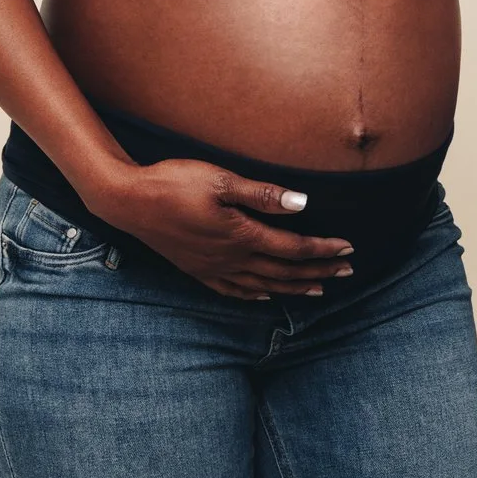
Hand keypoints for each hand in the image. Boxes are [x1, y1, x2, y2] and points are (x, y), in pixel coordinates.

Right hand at [86, 158, 356, 299]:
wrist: (127, 202)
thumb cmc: (174, 183)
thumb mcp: (222, 181)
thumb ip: (263, 195)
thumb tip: (303, 204)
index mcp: (242, 236)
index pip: (294, 248)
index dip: (323, 250)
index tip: (349, 248)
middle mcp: (231, 258)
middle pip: (284, 271)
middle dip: (319, 271)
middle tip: (348, 271)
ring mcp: (212, 268)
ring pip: (263, 284)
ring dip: (294, 287)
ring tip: (319, 289)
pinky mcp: (196, 269)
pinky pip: (233, 290)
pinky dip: (255, 294)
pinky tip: (264, 295)